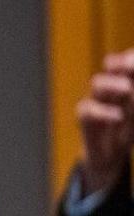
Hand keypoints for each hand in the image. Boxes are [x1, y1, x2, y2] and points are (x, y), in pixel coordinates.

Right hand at [77, 48, 133, 193]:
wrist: (111, 156)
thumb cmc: (129, 130)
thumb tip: (132, 89)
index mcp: (125, 82)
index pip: (126, 62)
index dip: (130, 58)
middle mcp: (111, 88)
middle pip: (111, 66)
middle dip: (122, 64)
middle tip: (132, 66)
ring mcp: (97, 102)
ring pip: (98, 83)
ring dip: (113, 84)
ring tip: (127, 88)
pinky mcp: (85, 118)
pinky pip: (87, 109)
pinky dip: (103, 111)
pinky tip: (118, 117)